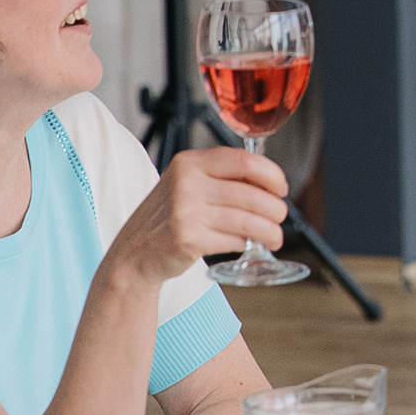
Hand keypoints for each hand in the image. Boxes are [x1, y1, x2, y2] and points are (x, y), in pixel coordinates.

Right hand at [104, 147, 288, 286]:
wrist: (133, 254)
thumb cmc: (168, 218)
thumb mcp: (187, 185)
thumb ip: (220, 178)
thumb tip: (270, 184)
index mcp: (189, 163)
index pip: (244, 161)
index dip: (271, 175)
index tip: (282, 188)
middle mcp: (186, 183)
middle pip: (251, 194)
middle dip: (275, 209)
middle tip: (281, 217)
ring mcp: (185, 212)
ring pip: (247, 220)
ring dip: (269, 231)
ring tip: (275, 237)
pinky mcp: (188, 240)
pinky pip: (234, 240)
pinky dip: (245, 244)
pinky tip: (245, 244)